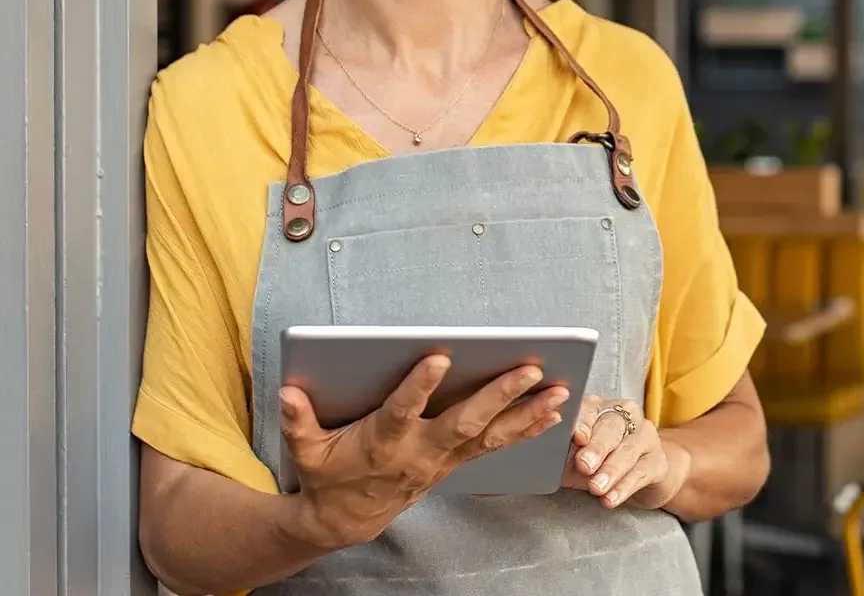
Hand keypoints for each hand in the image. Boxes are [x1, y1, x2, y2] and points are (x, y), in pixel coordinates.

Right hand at [280, 356, 569, 549]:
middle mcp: (420, 451)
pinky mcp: (456, 462)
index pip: (402, 411)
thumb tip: (288, 392)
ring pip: (491, 434)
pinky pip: (497, 445)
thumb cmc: (327, 474)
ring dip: (528, 412)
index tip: (439, 357)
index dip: (419, 387)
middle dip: (499, 395)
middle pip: (465, 421)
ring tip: (561, 390)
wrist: (346, 520)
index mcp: (382, 442)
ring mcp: (443, 459)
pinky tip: (555, 412)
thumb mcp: (305, 451)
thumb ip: (298, 421)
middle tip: (530, 368)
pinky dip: (527, 428)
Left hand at [564, 396, 687, 509]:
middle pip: (612, 427)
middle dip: (597, 448)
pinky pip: (641, 472)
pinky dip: (624, 487)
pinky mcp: (658, 461)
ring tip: (596, 488)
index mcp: (599, 408)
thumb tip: (541, 458)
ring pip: (628, 450)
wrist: (640, 476)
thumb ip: (561, 453)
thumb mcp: (574, 456)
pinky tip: (611, 498)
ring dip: (611, 470)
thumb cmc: (599, 462)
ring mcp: (645, 437)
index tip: (576, 437)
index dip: (583, 422)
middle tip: (584, 465)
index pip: (590, 409)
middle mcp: (626, 416)